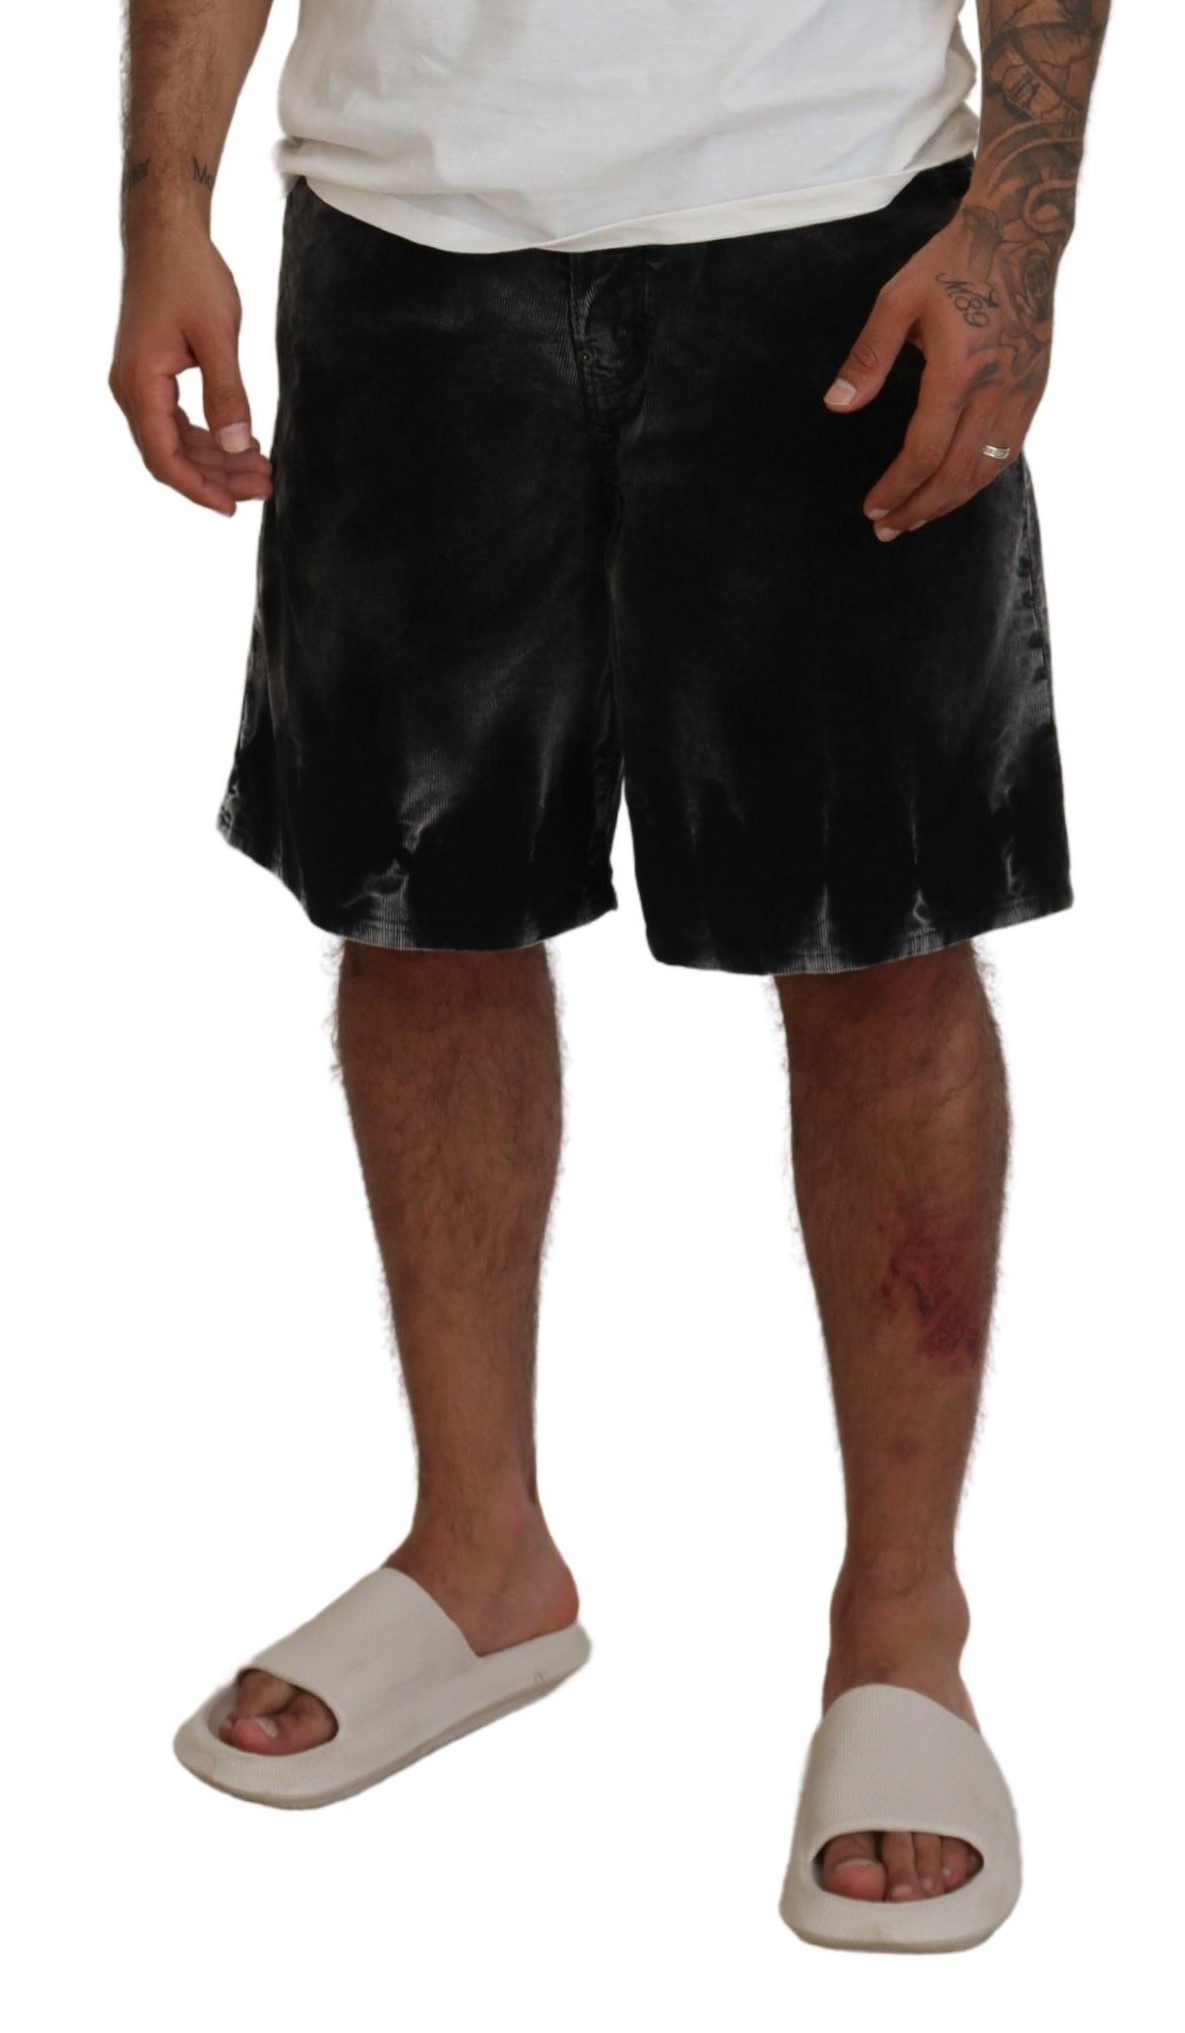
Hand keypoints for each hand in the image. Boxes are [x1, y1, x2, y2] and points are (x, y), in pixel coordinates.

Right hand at [109, 224, 272, 515]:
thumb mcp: (217, 336)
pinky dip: (208, 437)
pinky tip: (241, 443)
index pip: (165, 458)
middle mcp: (130, 389)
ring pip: (176, 441)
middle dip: (217, 478)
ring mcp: (138, 383)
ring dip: (216, 460)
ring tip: (261, 469)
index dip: (200, 489)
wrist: (165, 233)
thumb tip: (237, 446)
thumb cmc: (189, 275)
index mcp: (140, 385)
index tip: (234, 508)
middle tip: (265, 486)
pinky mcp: (150, 374)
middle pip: (171, 456)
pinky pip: (176, 421)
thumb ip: (228, 394)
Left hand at [822, 184, 1056, 539]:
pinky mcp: (1035, 389)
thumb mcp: (897, 300)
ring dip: (949, 502)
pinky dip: (979, 479)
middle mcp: (996, 390)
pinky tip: (956, 488)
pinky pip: (1008, 452)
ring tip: (916, 517)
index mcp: (958, 371)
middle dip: (919, 508)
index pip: (924, 452)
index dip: (897, 488)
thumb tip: (837, 406)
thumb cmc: (953, 262)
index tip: (872, 507)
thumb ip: (868, 358)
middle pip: (955, 475)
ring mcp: (1022, 392)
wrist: (1021, 232)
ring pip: (986, 471)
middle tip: (887, 528)